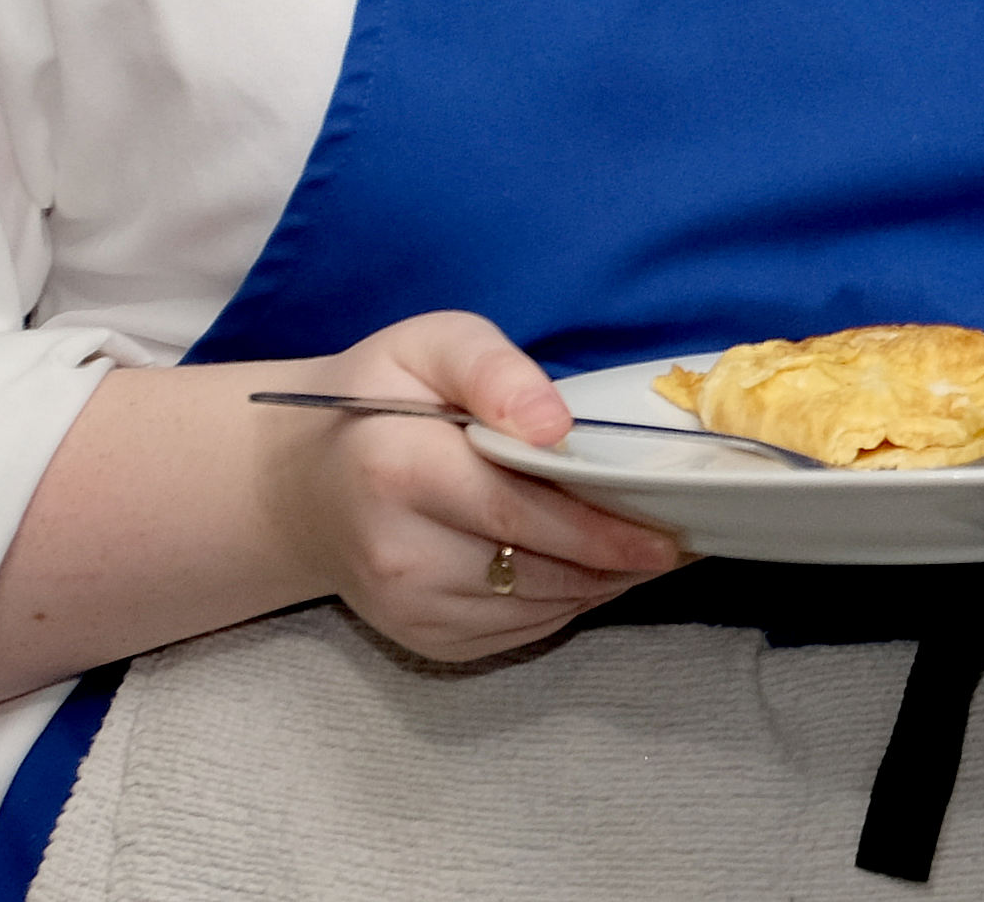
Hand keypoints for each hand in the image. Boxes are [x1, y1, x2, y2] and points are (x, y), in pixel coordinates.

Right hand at [250, 310, 691, 662]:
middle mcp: (399, 554)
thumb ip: (496, 371)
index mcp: (401, 472)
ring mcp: (407, 608)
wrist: (303, 483)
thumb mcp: (432, 345)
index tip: (670, 533)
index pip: (521, 512)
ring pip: (538, 608)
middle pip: (539, 569)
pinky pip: (518, 631)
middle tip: (680, 539)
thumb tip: (555, 427)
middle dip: (619, 559)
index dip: (603, 529)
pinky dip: (566, 603)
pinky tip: (591, 569)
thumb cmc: (380, 398)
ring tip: (647, 550)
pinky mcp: (420, 639)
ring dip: (601, 584)